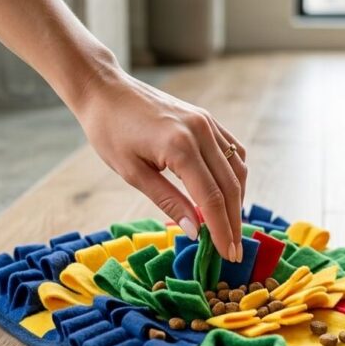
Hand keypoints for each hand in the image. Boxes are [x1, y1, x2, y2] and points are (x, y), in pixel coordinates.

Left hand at [69, 59, 246, 261]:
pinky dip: (235, 175)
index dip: (222, 230)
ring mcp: (207, 122)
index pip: (211, 198)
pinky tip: (229, 193)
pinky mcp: (207, 118)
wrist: (106, 90)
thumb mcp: (132, 173)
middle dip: (234, 221)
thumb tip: (195, 231)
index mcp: (179, 147)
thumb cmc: (110, 132)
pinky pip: (233, 150)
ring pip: (237, 168)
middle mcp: (201, 132)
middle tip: (235, 251)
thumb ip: (168, 201)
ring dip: (238, 200)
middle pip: (230, 186)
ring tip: (231, 226)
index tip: (228, 255)